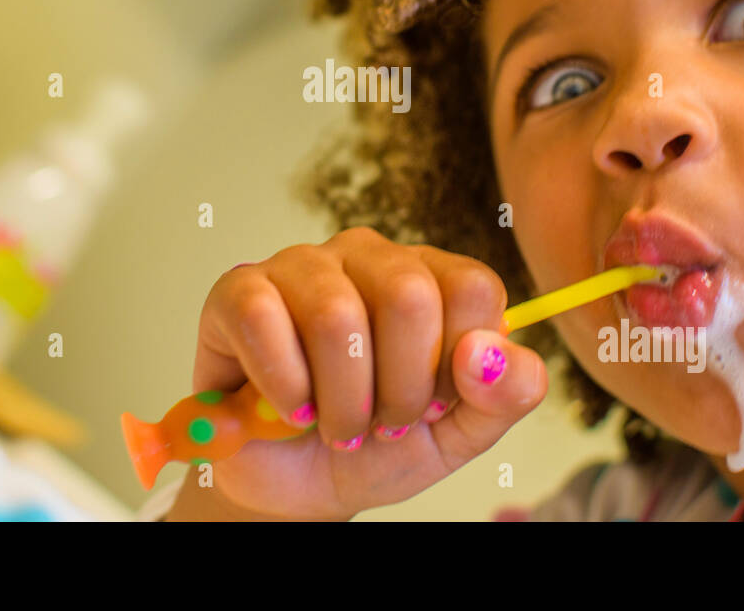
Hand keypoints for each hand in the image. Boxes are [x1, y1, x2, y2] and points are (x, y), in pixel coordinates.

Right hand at [180, 227, 546, 518]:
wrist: (299, 487)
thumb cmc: (377, 445)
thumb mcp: (458, 434)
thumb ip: (504, 396)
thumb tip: (495, 354)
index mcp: (431, 276)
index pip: (473, 288)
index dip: (457, 368)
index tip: (433, 406)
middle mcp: (369, 256)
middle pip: (408, 296)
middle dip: (399, 390)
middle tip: (381, 424)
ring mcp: (302, 266)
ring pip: (335, 316)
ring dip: (340, 401)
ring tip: (335, 424)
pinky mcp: (239, 291)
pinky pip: (262, 320)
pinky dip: (283, 386)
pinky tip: (290, 408)